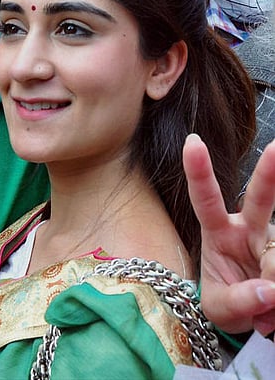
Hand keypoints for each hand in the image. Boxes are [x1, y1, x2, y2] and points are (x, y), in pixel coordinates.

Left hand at [184, 134, 274, 333]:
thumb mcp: (221, 308)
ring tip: (266, 315)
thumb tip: (270, 290)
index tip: (192, 142)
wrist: (252, 318)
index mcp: (219, 232)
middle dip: (270, 172)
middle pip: (261, 198)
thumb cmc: (228, 302)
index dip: (198, 171)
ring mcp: (273, 239)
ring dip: (274, 294)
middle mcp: (250, 229)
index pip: (205, 200)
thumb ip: (240, 300)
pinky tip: (273, 313)